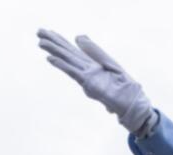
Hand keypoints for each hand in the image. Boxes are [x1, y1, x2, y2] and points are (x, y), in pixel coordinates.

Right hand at [37, 29, 154, 135]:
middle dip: (54, 43)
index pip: (74, 51)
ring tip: (40, 42)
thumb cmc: (126, 88)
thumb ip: (95, 51)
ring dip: (55, 51)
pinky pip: (74, 73)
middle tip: (38, 32)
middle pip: (69, 54)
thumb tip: (78, 36)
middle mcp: (88, 70)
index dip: (62, 41)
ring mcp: (88, 77)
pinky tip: (51, 59)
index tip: (48, 32)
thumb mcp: (111, 65)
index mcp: (93, 65)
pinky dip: (62, 65)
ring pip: (69, 61)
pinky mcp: (90, 85)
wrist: (134, 104)